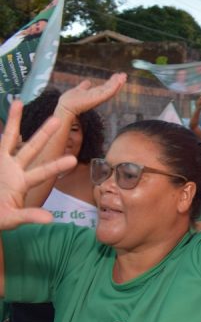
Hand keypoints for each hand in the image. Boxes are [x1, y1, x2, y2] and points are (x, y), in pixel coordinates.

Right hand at [0, 102, 76, 229]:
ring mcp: (2, 164)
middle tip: (59, 119)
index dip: (56, 166)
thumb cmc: (0, 219)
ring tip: (18, 101)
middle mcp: (15, 169)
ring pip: (9, 138)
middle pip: (32, 147)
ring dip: (14, 121)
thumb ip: (30, 216)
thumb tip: (50, 220)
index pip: (43, 172)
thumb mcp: (14, 219)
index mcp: (24, 182)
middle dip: (44, 134)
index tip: (72, 159)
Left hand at [56, 72, 126, 118]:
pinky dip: (114, 87)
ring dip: (118, 83)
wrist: (65, 107)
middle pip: (110, 88)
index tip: (117, 75)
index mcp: (94, 94)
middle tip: (124, 74)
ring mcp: (98, 98)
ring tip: (124, 76)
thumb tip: (88, 82)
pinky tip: (118, 81)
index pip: (106, 88)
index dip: (112, 82)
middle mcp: (98, 97)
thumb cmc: (70, 101)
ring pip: (111, 90)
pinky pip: (108, 92)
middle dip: (118, 82)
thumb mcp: (78, 90)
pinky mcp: (97, 99)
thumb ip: (84, 86)